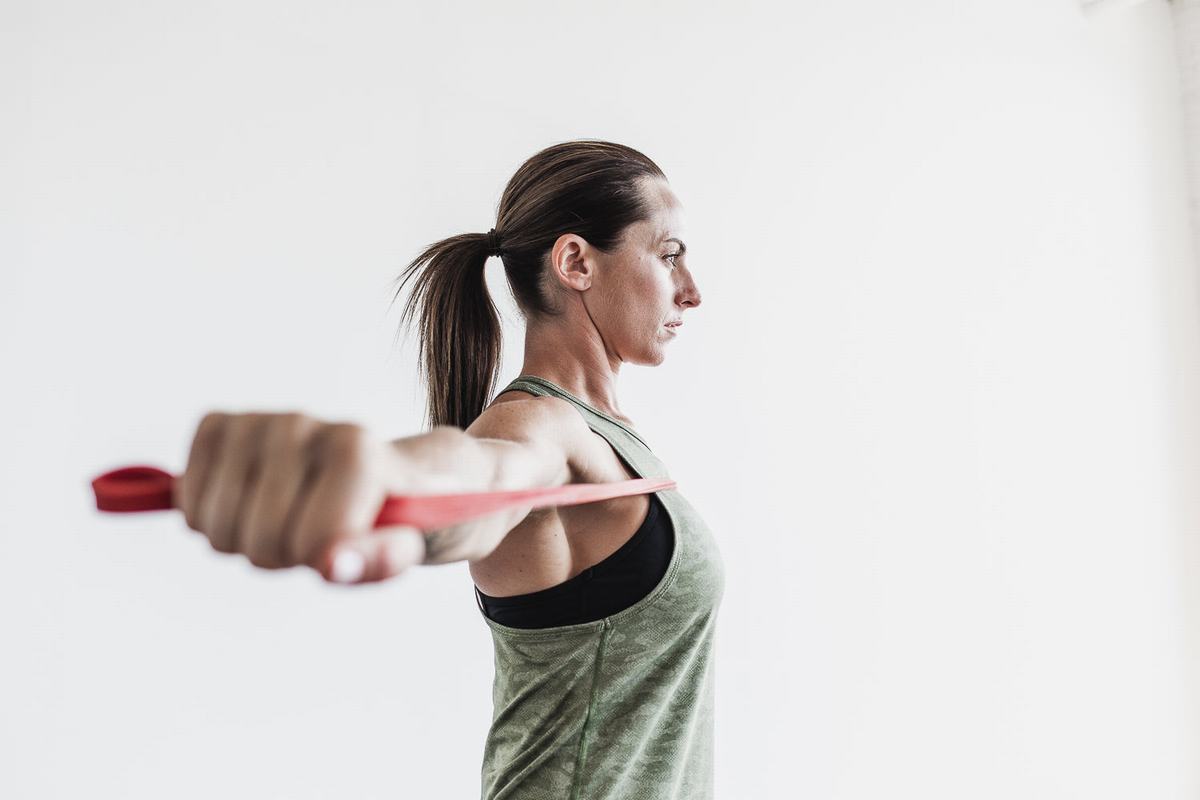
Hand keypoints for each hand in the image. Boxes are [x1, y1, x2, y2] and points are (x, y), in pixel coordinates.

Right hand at [171, 411, 426, 583]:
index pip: (315, 541)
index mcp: (354, 447)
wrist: (376, 472)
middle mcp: (302, 423)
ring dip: (245, 541)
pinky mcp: (217, 425)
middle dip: (285, 556)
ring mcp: (255, 421)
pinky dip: (210, 518)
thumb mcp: (416, 543)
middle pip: (260, 540)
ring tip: (285, 516)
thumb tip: (332, 566)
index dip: (328, 562)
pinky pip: (189, 502)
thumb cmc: (393, 513)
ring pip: (216, 526)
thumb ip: (383, 558)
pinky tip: (249, 500)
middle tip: (313, 531)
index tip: (351, 541)